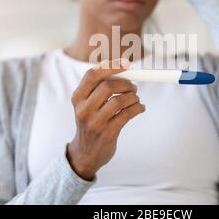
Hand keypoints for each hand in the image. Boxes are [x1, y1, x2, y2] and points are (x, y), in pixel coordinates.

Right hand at [67, 58, 145, 180]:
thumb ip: (98, 88)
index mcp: (77, 98)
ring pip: (119, 101)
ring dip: (133, 97)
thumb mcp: (86, 105)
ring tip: (136, 99)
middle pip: (107, 86)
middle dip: (125, 84)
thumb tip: (123, 69)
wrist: (85, 153)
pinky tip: (140, 108)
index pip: (91, 75)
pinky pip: (127, 114)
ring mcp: (95, 122)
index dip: (110, 67)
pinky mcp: (107, 133)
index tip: (125, 64)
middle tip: (133, 86)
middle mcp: (84, 110)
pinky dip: (138, 108)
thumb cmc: (90, 123)